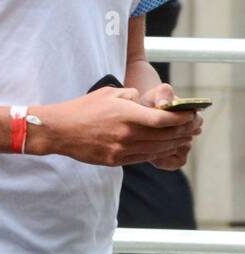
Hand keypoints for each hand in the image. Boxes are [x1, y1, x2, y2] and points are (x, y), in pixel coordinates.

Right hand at [34, 85, 200, 167]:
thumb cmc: (83, 108)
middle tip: (193, 128)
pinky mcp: (115, 160)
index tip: (191, 115)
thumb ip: (132, 97)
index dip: (181, 119)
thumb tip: (146, 102)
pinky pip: (143, 157)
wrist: (60, 130)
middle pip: (165, 136)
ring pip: (157, 149)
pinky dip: (157, 152)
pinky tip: (163, 148)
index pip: (164, 120)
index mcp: (127, 114)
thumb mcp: (109, 93)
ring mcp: (121, 150)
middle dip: (183, 132)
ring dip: (173, 144)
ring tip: (183, 139)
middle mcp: (127, 134)